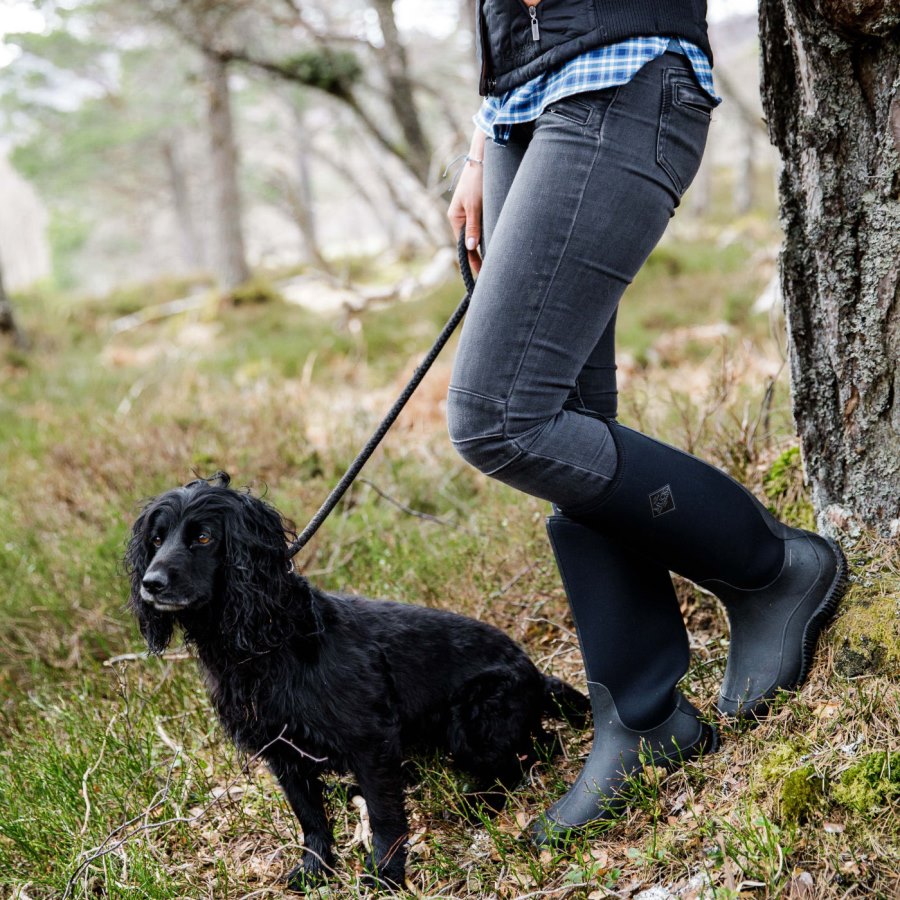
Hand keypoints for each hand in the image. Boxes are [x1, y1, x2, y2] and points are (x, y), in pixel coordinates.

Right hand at [447, 136, 485, 273]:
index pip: (463, 245)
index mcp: (455, 218)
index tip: (482, 273)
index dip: (472, 260)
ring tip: (493, 263)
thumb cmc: (477, 179)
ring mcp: (469, 213)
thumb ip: (473, 226)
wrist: (483, 158)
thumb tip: (470, 248)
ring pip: (476, 235)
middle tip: (490, 273)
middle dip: (478, 257)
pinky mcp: (478, 208)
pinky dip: (487, 236)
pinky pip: (481, 227)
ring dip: (483, 247)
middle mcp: (460, 217)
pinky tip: (494, 244)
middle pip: (469, 243)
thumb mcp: (475, 205)